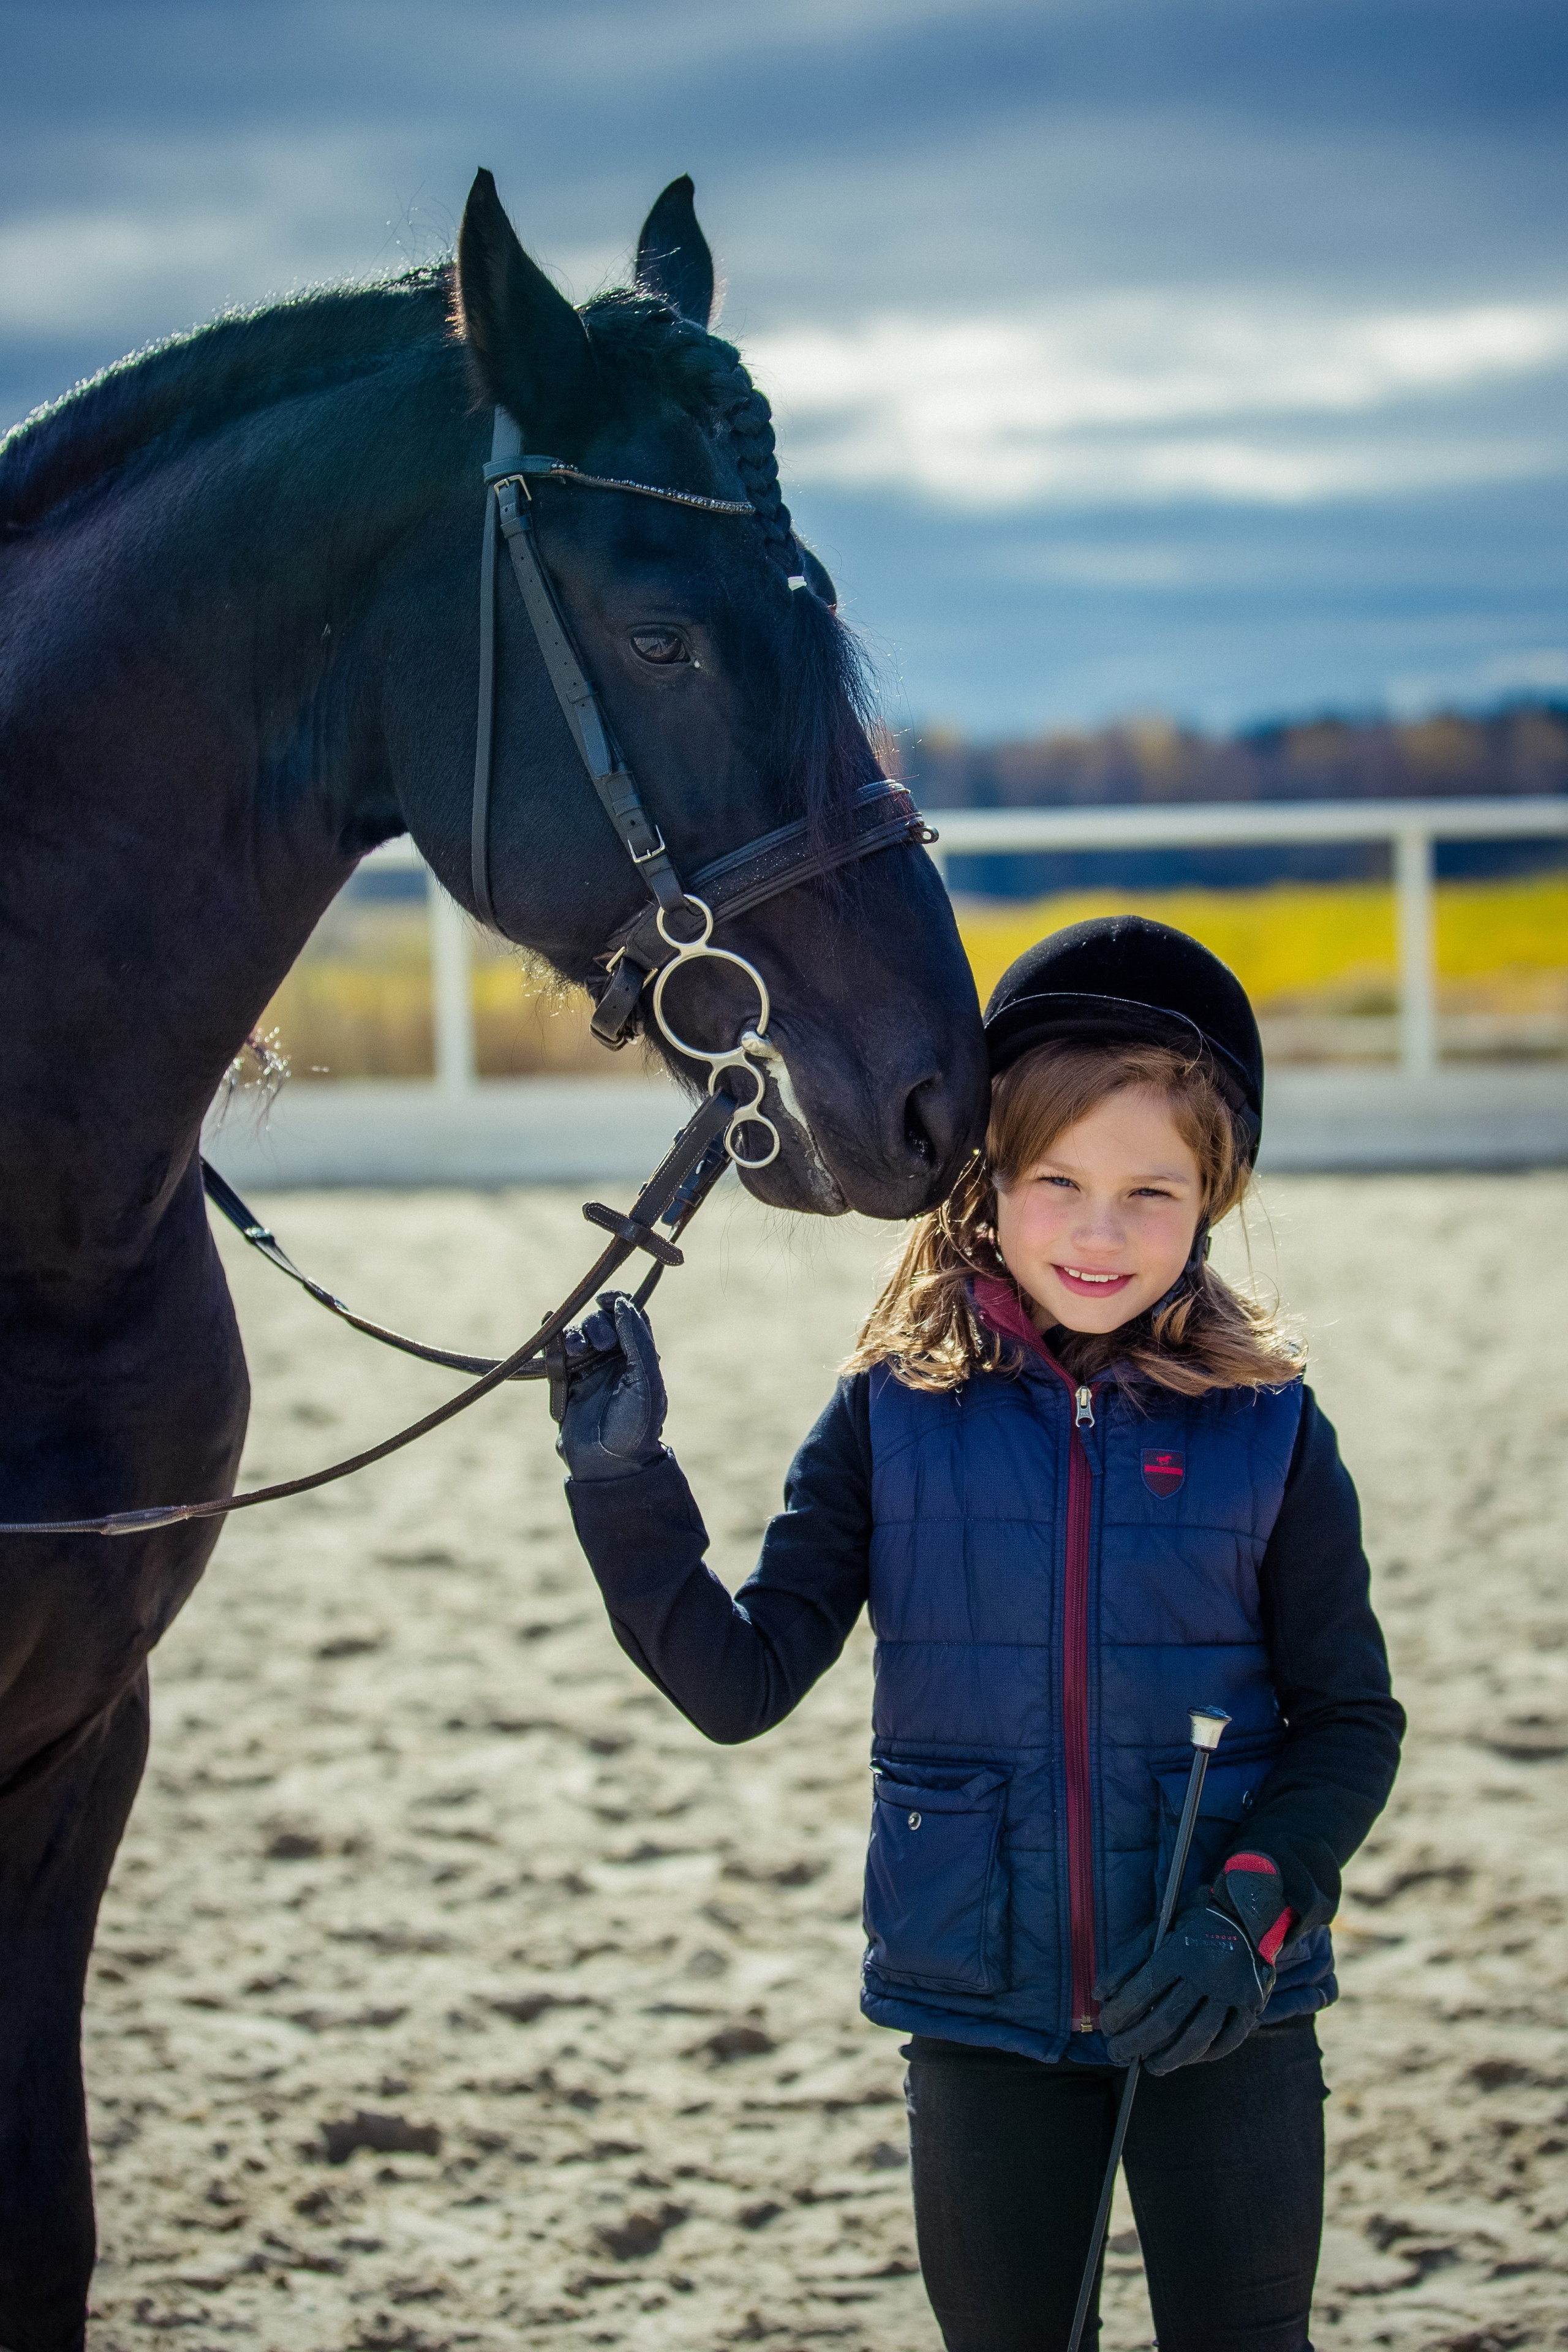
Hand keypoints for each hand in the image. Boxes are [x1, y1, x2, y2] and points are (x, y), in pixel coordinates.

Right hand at [554, 1293, 667, 1482]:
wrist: (610, 1465)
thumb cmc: (636, 1424)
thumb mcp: (645, 1379)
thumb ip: (636, 1339)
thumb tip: (622, 1303)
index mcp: (640, 1357)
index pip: (629, 1317)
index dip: (617, 1304)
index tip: (605, 1300)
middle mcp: (615, 1360)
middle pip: (601, 1323)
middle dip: (596, 1325)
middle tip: (600, 1344)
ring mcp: (589, 1371)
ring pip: (578, 1336)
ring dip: (576, 1335)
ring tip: (577, 1350)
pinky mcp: (566, 1383)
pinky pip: (556, 1354)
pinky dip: (552, 1338)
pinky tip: (548, 1321)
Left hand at [1096, 1852, 1292, 2073]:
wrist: (1251, 1910)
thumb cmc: (1197, 1916)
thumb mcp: (1161, 1925)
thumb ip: (1130, 1958)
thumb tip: (1100, 1993)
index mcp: (1182, 1951)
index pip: (1143, 1991)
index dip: (1120, 2013)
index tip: (1106, 2026)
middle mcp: (1208, 1975)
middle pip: (1167, 2020)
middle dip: (1136, 2042)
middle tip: (1118, 2054)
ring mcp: (1234, 1993)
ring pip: (1198, 2037)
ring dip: (1170, 2058)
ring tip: (1151, 2066)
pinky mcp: (1253, 2004)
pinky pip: (1229, 2040)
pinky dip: (1207, 2054)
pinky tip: (1188, 2058)